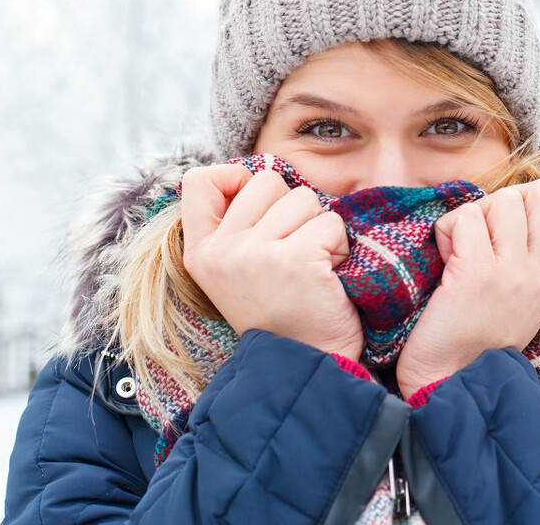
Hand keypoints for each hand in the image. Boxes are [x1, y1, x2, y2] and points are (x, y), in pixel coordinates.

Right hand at [180, 165, 363, 359]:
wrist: (306, 364)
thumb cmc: (281, 311)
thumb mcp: (236, 270)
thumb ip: (236, 224)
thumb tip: (254, 175)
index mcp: (201, 252)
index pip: (200, 178)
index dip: (235, 179)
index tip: (259, 210)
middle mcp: (222, 251)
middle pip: (267, 180)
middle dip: (292, 209)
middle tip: (294, 252)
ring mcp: (257, 254)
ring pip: (304, 198)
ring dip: (319, 228)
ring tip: (311, 267)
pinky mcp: (296, 259)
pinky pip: (331, 222)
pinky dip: (339, 246)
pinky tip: (327, 277)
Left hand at [395, 179, 539, 397]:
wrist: (451, 380)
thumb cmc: (478, 337)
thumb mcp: (528, 301)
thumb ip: (536, 259)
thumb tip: (531, 204)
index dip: (538, 201)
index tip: (510, 224)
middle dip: (505, 201)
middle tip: (483, 232)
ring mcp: (512, 272)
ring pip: (502, 200)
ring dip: (473, 215)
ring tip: (461, 249)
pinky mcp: (477, 272)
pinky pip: (464, 217)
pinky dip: (446, 231)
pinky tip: (445, 259)